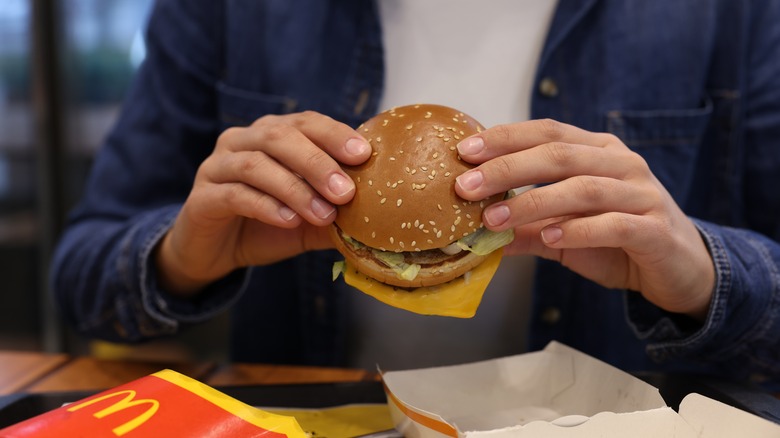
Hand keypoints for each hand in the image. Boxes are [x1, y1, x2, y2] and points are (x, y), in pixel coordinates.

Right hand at [155, 111, 371, 295]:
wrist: (215, 253)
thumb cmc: (266, 226)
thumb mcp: (310, 220)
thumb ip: (338, 214)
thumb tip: (380, 219)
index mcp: (271, 135)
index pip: (305, 122)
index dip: (334, 134)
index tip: (364, 154)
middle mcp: (241, 141)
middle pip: (279, 137)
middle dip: (317, 162)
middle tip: (346, 191)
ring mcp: (217, 166)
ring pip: (255, 164)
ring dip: (295, 188)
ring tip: (323, 214)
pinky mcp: (202, 198)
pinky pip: (235, 194)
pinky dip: (266, 206)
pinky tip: (290, 221)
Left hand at [454, 119, 714, 319]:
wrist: (681, 268)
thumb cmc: (616, 241)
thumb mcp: (562, 233)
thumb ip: (523, 228)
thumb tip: (473, 235)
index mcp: (598, 151)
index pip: (547, 132)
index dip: (505, 138)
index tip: (464, 152)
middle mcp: (621, 163)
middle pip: (559, 154)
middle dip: (507, 168)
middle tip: (466, 186)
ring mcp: (642, 194)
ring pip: (583, 188)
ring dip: (532, 203)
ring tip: (494, 220)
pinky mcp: (656, 229)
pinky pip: (614, 224)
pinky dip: (578, 230)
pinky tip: (549, 238)